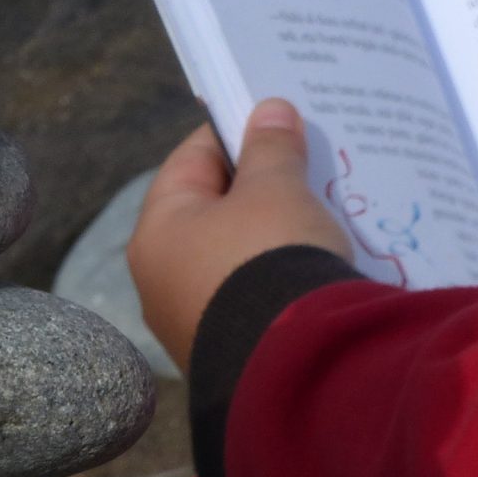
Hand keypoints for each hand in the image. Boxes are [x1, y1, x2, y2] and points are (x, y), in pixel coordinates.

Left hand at [129, 98, 352, 370]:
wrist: (293, 367)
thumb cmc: (268, 259)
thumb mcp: (276, 190)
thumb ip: (271, 147)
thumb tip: (268, 109)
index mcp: (156, 233)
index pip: (191, 161)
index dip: (234, 133)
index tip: (276, 120)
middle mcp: (161, 281)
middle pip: (213, 212)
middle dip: (260, 187)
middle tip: (306, 165)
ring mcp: (192, 322)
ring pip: (236, 258)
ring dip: (273, 234)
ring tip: (321, 213)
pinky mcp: (228, 351)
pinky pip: (254, 297)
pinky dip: (280, 277)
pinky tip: (317, 265)